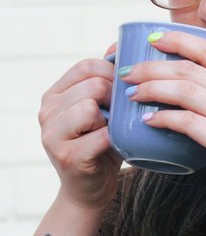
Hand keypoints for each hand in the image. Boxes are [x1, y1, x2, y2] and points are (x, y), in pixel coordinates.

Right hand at [39, 54, 121, 210]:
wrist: (90, 191)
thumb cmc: (101, 147)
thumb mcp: (103, 110)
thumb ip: (106, 80)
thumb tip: (120, 44)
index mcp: (54, 95)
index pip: (85, 66)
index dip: (114, 73)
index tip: (129, 90)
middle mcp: (46, 112)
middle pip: (93, 84)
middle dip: (118, 96)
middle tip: (127, 114)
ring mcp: (52, 134)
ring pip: (92, 105)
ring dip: (114, 117)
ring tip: (118, 130)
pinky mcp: (67, 156)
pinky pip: (100, 134)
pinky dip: (116, 137)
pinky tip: (119, 144)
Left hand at [119, 30, 205, 212]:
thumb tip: (192, 94)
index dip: (178, 39)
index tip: (153, 39)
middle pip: (189, 68)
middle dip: (151, 66)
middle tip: (128, 73)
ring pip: (185, 91)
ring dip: (152, 89)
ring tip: (133, 94)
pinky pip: (188, 123)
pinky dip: (163, 119)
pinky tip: (149, 121)